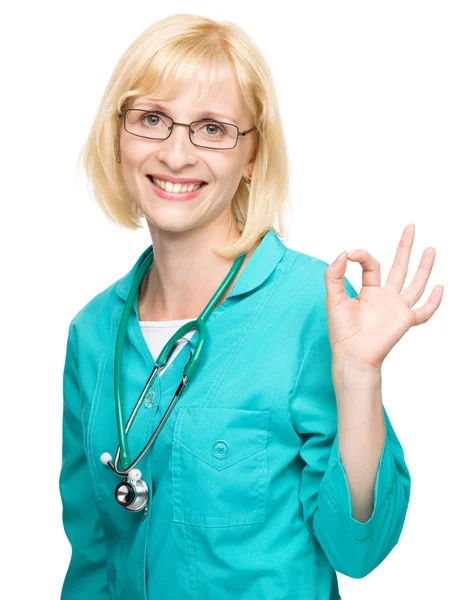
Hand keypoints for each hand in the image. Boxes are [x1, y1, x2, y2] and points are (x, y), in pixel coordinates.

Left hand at [324, 223, 443, 370]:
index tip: (350, 254)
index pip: (372, 265)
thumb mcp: (333, 297)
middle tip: (411, 226)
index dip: (361, 255)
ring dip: (424, 266)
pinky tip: (439, 288)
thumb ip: (334, 275)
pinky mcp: (405, 320)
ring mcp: (397, 308)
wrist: (351, 354)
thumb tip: (343, 253)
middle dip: (405, 246)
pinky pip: (423, 311)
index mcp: (368, 291)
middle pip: (399, 266)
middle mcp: (385, 297)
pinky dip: (433, 302)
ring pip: (414, 283)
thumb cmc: (341, 331)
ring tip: (430, 249)